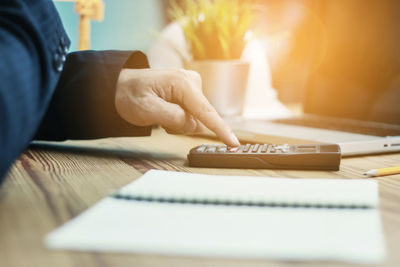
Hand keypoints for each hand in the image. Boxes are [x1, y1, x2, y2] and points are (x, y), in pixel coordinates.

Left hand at [115, 68, 239, 146]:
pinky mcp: (190, 92)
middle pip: (199, 117)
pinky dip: (178, 118)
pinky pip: (191, 114)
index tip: (233, 143)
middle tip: (159, 119)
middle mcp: (192, 81)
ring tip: (160, 112)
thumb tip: (193, 125)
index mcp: (182, 83)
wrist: (120, 85)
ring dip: (178, 122)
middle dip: (181, 124)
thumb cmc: (129, 95)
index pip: (206, 111)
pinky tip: (165, 110)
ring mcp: (192, 86)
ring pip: (195, 118)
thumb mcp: (146, 109)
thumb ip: (173, 118)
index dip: (220, 129)